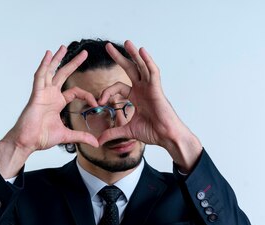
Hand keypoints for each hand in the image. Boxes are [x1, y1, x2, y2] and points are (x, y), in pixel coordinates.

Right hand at [0, 46, 98, 177]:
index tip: (96, 103)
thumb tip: (96, 143)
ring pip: (51, 71)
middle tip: (85, 53)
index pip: (75, 92)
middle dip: (74, 63)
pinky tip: (48, 54)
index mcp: (57, 102)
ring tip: (63, 47)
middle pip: (63, 74)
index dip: (87, 95)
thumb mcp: (66, 136)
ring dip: (57, 59)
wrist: (27, 142)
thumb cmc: (41, 137)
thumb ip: (81, 137)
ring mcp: (43, 93)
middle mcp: (50, 95)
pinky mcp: (36, 94)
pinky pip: (40, 76)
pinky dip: (44, 65)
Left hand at [97, 40, 201, 170]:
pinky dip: (148, 61)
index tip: (99, 101)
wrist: (166, 136)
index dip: (106, 92)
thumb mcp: (127, 131)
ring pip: (141, 66)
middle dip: (119, 58)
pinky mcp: (157, 89)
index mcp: (136, 97)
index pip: (117, 87)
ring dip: (134, 54)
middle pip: (129, 69)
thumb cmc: (152, 132)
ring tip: (126, 42)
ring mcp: (150, 88)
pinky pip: (153, 72)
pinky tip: (142, 51)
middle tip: (107, 46)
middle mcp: (142, 89)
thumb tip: (98, 141)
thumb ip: (112, 132)